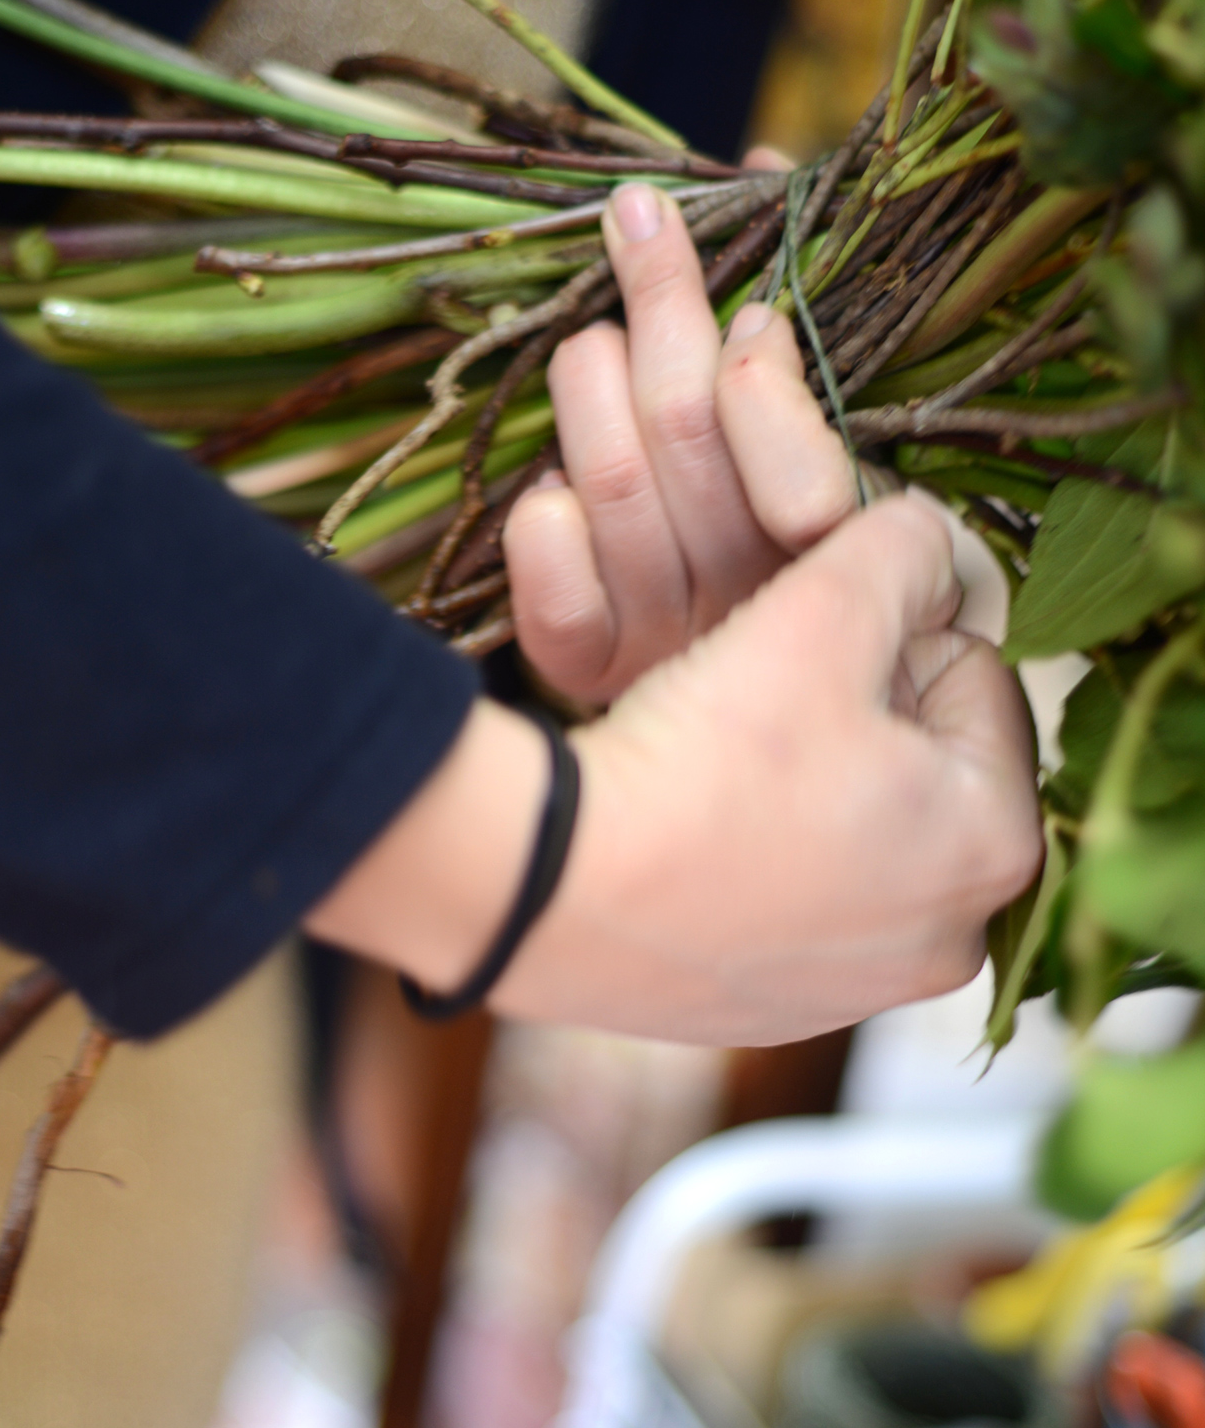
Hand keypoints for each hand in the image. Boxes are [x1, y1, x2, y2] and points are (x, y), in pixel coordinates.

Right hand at [308, 496, 1041, 1045]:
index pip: (975, 680)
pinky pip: (784, 902)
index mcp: (996, 847)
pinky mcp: (769, 1012)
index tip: (801, 643)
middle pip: (916, 764)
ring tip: (715, 755)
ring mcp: (855, 989)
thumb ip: (903, 553)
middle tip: (758, 691)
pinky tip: (685, 827)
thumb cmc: (709, 755)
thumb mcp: (821, 613)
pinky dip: (748, 856)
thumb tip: (930, 540)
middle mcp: (947, 941)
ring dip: (802, 783)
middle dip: (853, 713)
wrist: (555, 885)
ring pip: (850, 832)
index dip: (887, 633)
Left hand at [503, 177, 857, 704]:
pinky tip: (552, 487)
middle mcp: (756, 601)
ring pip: (610, 485)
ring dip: (589, 384)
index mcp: (837, 551)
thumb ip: (799, 308)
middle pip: (687, 435)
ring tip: (594, 339)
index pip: (806, 485)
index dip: (763, 381)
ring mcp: (671, 641)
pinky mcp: (590, 670)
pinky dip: (543, 521)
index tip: (758, 312)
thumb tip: (760, 159)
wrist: (753, 686)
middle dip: (660, 304)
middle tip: (639, 220)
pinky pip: (554, 591)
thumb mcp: (833, 416)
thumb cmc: (797, 518)